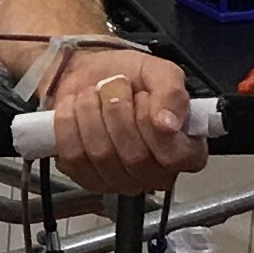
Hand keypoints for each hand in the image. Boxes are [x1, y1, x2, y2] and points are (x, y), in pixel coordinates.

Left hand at [49, 47, 207, 195]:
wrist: (89, 74)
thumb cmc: (129, 77)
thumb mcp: (159, 73)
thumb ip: (172, 93)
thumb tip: (168, 123)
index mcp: (184, 150)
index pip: (174, 156)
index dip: (152, 123)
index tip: (142, 96)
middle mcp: (155, 172)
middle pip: (134, 156)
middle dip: (117, 111)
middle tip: (113, 88)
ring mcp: (120, 179)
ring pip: (102, 155)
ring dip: (91, 113)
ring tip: (93, 95)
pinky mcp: (86, 177)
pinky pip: (73, 157)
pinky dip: (69, 124)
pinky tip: (74, 108)